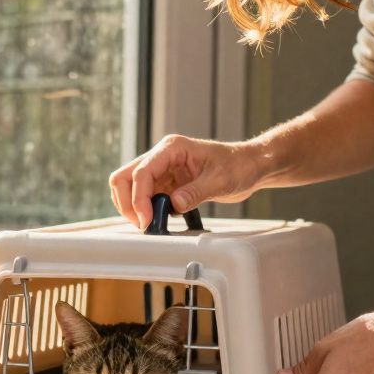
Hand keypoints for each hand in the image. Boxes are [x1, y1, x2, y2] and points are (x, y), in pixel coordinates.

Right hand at [108, 134, 269, 228]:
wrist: (249, 166)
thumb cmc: (238, 165)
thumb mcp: (220, 180)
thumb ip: (196, 192)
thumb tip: (173, 204)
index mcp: (172, 148)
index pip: (142, 172)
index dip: (139, 198)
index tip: (147, 220)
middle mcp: (161, 157)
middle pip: (125, 177)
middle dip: (128, 202)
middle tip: (142, 224)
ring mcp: (162, 171)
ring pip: (130, 188)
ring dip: (133, 207)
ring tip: (149, 225)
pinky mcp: (166, 184)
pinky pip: (144, 197)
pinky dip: (145, 211)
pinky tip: (158, 221)